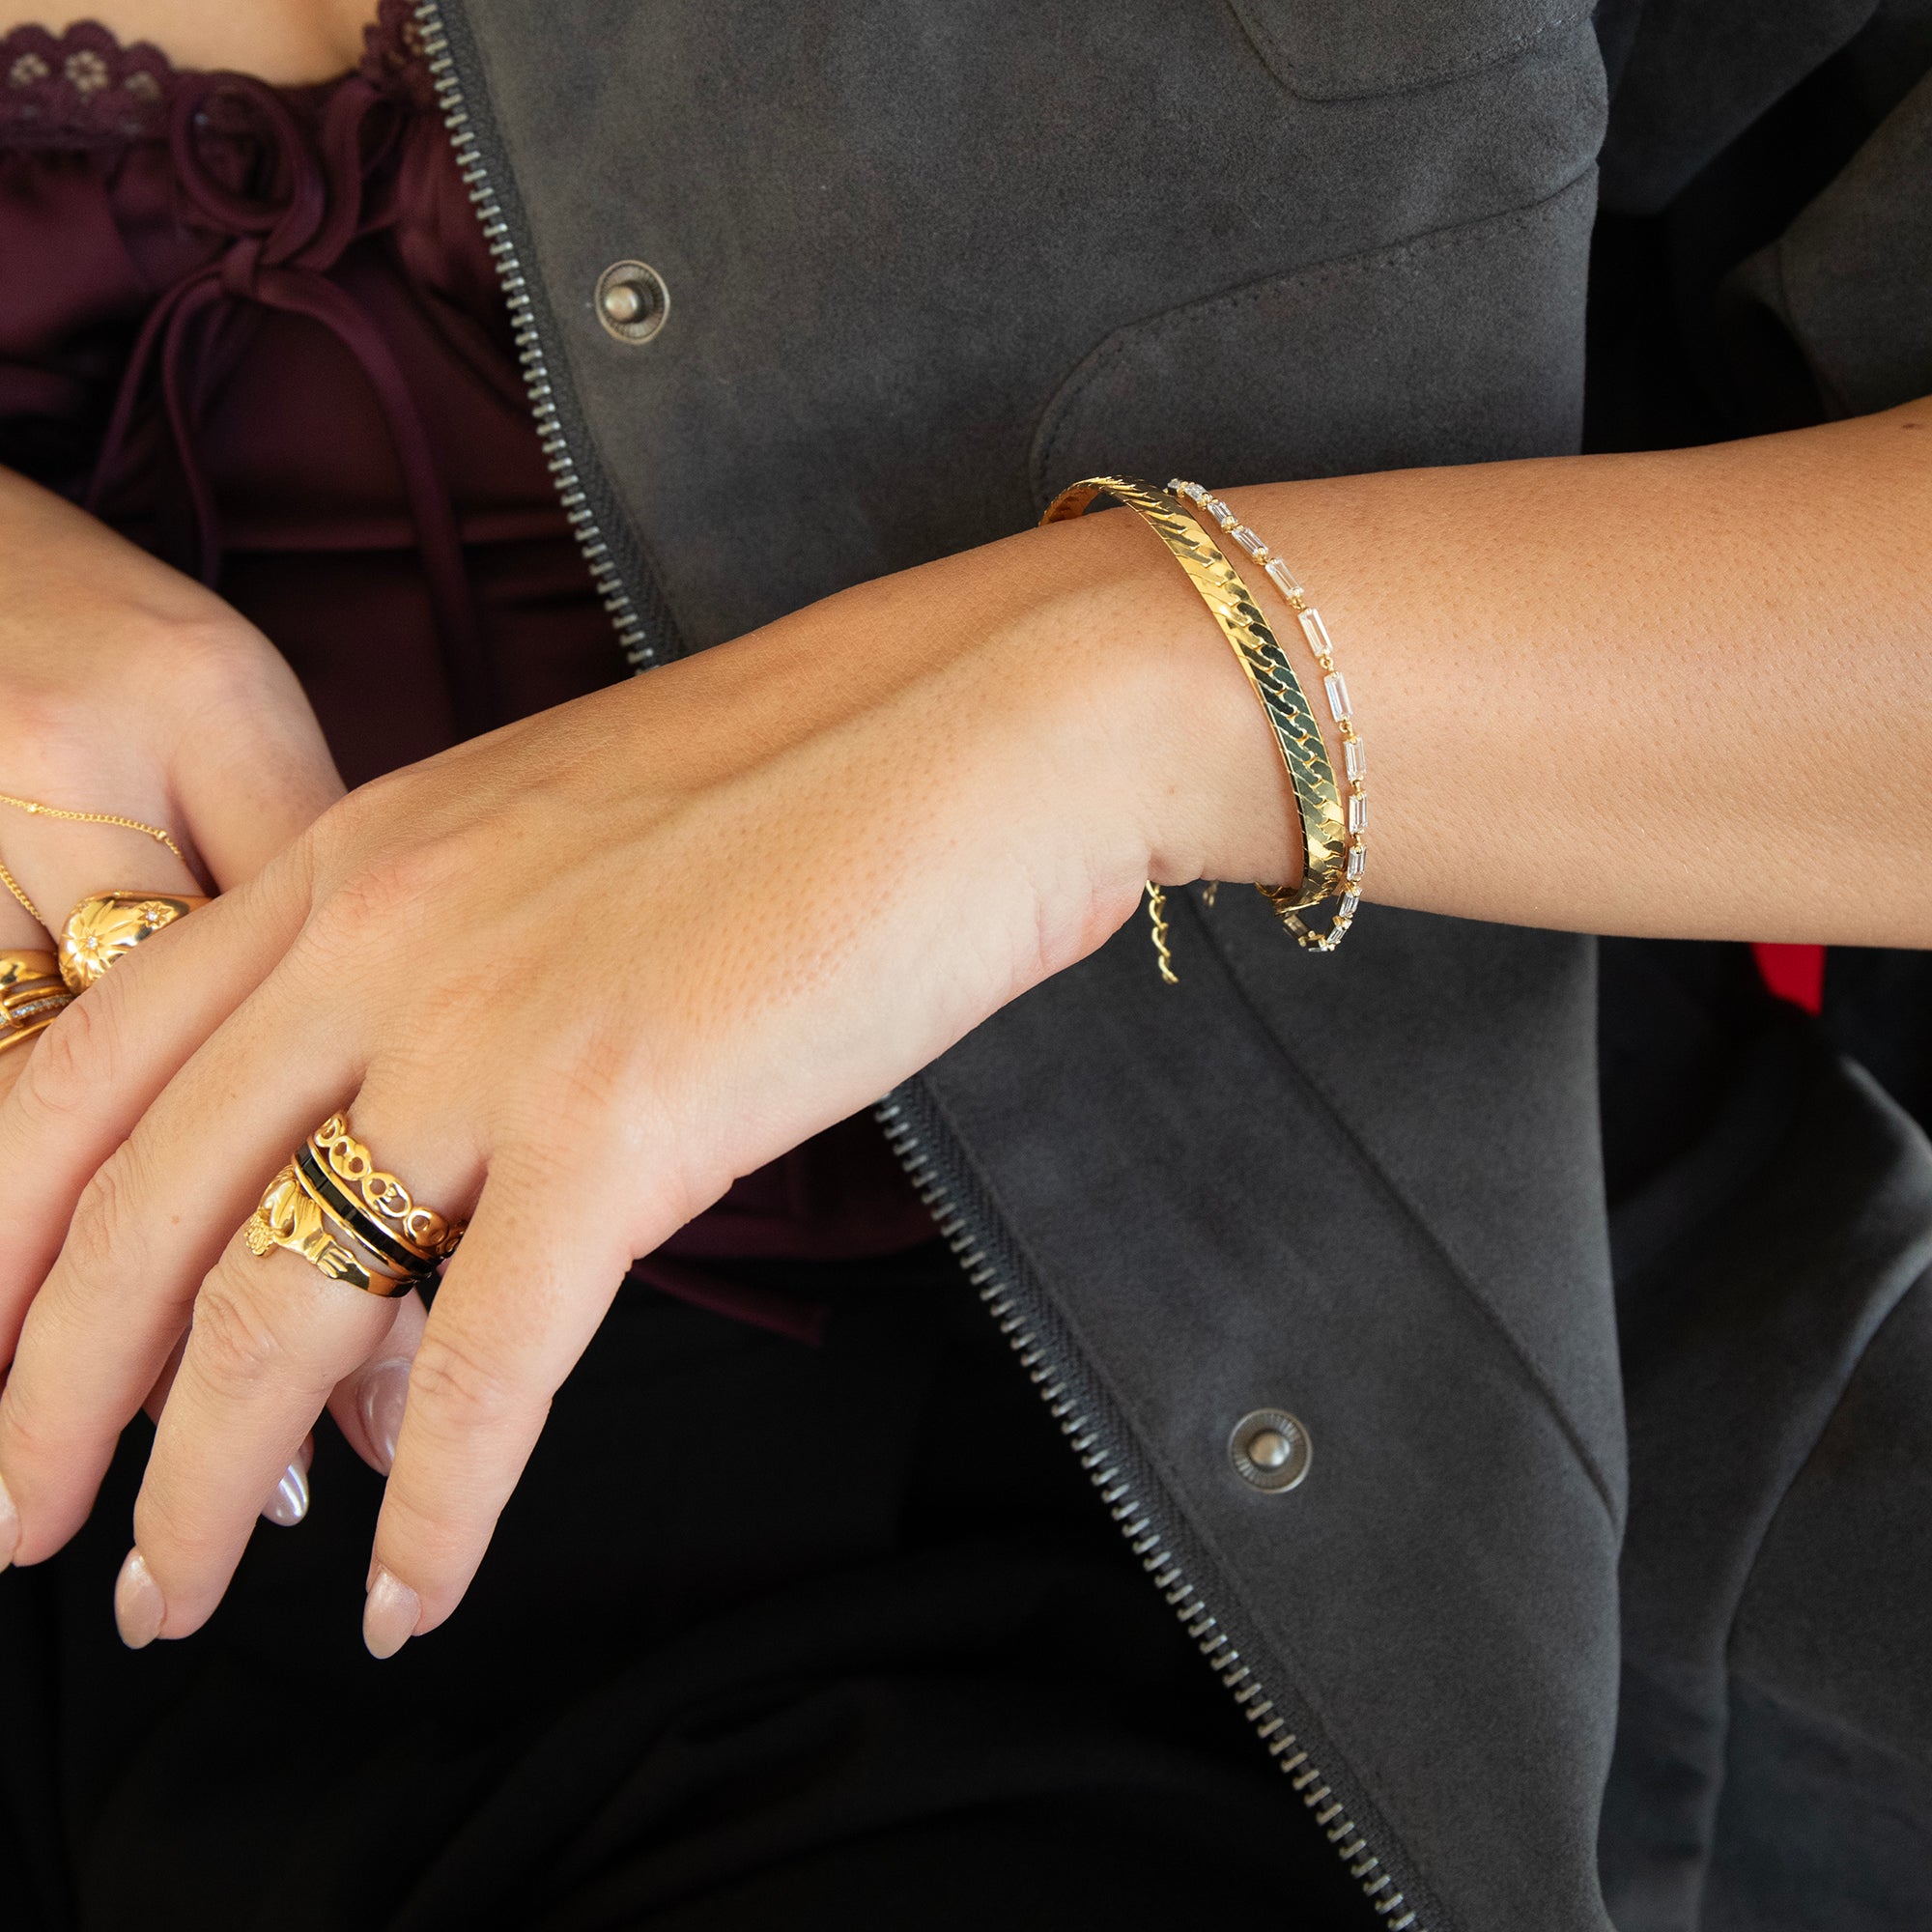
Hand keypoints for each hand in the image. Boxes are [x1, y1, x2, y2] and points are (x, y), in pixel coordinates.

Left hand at [0, 502, 1292, 1652]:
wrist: (983, 721)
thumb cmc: (811, 772)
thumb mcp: (560, 849)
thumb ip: (449, 979)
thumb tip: (420, 1163)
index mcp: (353, 857)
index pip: (90, 1069)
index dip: (5, 1241)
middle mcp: (379, 939)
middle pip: (143, 1212)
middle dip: (56, 1405)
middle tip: (26, 1531)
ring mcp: (493, 1028)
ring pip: (281, 1302)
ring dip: (204, 1483)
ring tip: (180, 1597)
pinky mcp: (627, 1116)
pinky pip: (491, 1356)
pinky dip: (445, 1502)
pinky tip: (420, 1594)